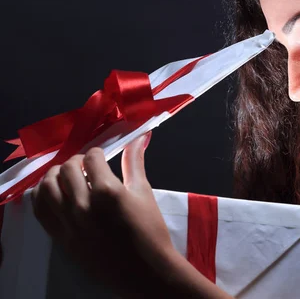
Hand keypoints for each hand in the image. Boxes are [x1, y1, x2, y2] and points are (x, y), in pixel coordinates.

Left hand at [31, 132, 176, 297]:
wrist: (144, 269)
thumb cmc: (149, 230)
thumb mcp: (144, 193)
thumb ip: (135, 163)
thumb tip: (138, 138)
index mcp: (107, 191)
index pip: (91, 158)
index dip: (97, 153)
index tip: (101, 156)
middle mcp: (83, 205)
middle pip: (67, 169)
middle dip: (77, 162)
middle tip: (86, 166)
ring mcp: (69, 223)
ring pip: (47, 187)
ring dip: (55, 175)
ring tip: (67, 177)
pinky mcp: (61, 238)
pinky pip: (41, 210)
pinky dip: (43, 196)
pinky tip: (54, 192)